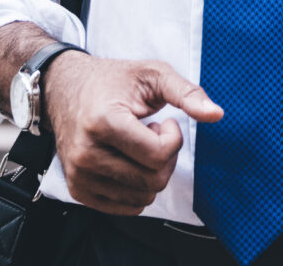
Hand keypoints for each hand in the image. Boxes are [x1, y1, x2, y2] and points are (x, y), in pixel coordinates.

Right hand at [40, 53, 221, 215]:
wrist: (65, 88)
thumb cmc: (114, 80)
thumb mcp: (153, 74)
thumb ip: (187, 93)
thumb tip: (217, 114)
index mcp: (104, 122)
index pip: (158, 155)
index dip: (173, 138)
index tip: (164, 122)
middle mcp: (86, 154)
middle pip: (153, 180)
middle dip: (165, 158)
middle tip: (151, 133)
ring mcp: (79, 175)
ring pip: (142, 197)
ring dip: (150, 173)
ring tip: (135, 145)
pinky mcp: (78, 190)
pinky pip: (126, 208)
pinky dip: (137, 188)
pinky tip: (126, 160)